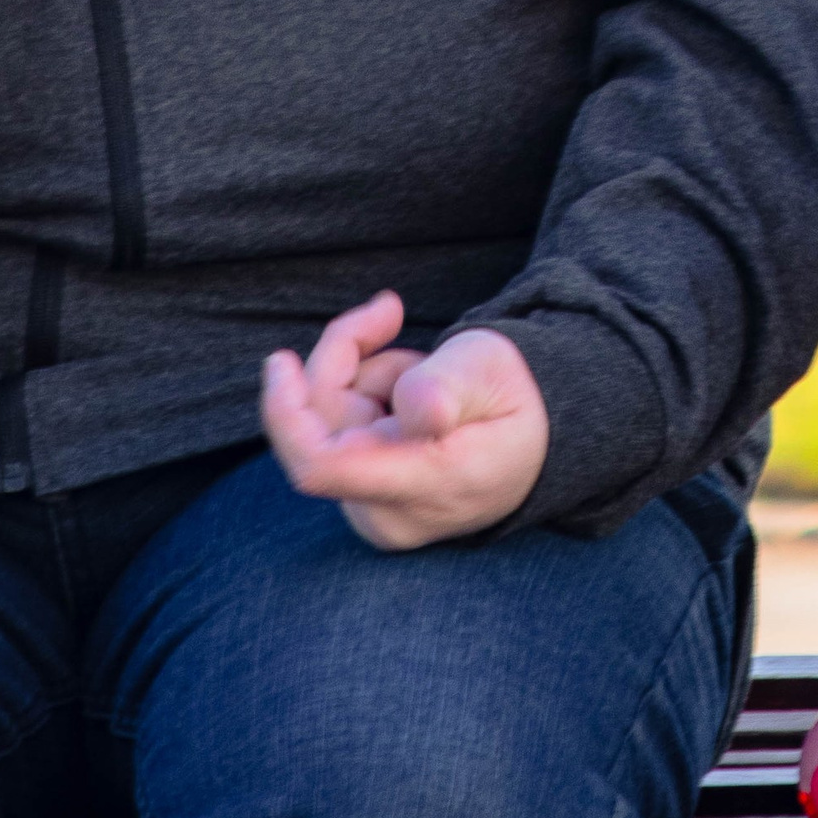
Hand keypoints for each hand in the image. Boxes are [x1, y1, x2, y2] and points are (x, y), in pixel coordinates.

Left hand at [262, 291, 550, 550]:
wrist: (536, 442)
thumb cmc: (515, 400)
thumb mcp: (492, 373)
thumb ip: (447, 388)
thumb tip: (415, 413)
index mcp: (426, 483)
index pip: (325, 467)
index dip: (287, 414)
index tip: (280, 362)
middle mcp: (388, 507)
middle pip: (321, 423)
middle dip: (347, 356)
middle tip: (390, 310)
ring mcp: (373, 504)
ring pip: (328, 416)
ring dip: (368, 373)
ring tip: (427, 367)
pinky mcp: (364, 491)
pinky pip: (336, 425)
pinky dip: (367, 390)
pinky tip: (412, 389)